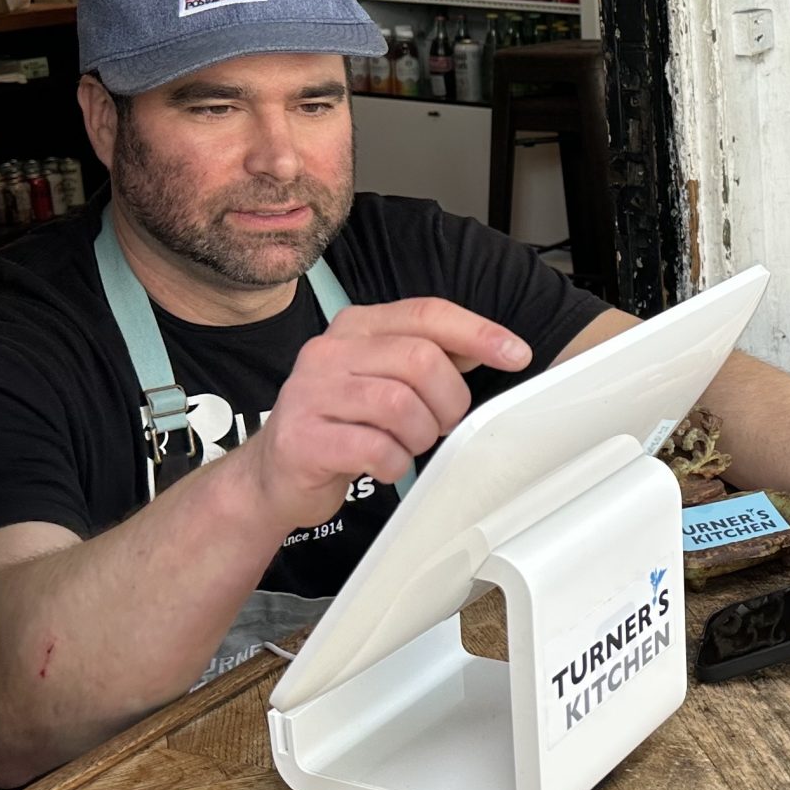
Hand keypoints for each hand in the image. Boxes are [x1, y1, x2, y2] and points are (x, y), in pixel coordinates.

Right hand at [238, 299, 529, 527]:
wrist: (274, 475)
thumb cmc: (341, 424)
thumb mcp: (382, 377)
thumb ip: (430, 356)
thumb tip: (490, 344)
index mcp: (355, 327)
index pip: (426, 314)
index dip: (478, 332)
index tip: (516, 353)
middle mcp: (328, 352)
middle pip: (420, 360)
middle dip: (449, 400)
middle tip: (442, 423)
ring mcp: (310, 394)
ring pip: (400, 405)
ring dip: (421, 435)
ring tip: (408, 444)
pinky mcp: (303, 439)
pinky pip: (375, 449)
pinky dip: (394, 464)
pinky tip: (384, 464)